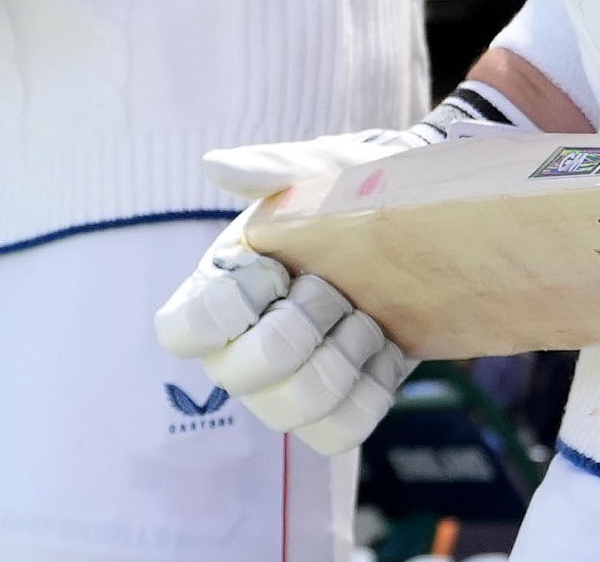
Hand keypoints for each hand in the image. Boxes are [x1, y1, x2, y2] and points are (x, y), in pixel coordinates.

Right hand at [152, 87, 535, 453]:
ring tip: (364, 318)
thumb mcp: (322, 170)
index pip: (180, 331)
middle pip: (242, 377)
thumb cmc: (352, 195)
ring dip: (343, 357)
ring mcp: (282, 392)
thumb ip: (273, 169)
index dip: (227, 307)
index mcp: (218, 291)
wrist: (418, 226)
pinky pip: (341, 433)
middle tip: (331, 288)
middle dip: (302, 325)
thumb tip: (215, 166)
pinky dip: (371, 390)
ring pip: (297, 410)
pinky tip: (383, 351)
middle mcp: (237, 351)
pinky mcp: (331, 415)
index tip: (273, 267)